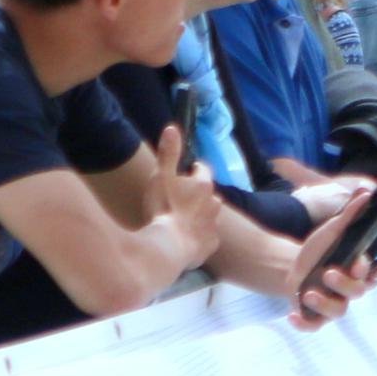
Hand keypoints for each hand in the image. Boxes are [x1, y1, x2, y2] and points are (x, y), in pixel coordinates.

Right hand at [154, 129, 224, 267]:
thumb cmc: (163, 208)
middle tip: (180, 199)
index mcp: (203, 184)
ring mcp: (215, 225)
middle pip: (208, 193)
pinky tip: (186, 240)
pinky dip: (199, 236)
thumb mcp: (161, 176)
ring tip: (183, 219)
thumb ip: (168, 153)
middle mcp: (215, 202)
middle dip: (198, 193)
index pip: (203, 169)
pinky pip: (207, 237)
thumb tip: (172, 128)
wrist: (169, 247)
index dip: (194, 169)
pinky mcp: (212, 244)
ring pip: (210, 214)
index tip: (187, 171)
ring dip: (200, 214)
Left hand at [283, 195, 376, 328]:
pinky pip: (315, 325)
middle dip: (344, 284)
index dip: (369, 270)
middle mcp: (349, 288)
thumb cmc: (319, 250)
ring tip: (307, 292)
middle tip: (328, 272)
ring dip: (324, 304)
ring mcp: (332, 303)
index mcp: (357, 270)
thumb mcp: (332, 229)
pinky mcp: (315, 315)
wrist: (293, 267)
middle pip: (357, 292)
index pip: (372, 274)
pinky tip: (292, 315)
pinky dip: (304, 324)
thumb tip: (367, 192)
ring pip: (338, 311)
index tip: (361, 260)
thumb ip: (351, 214)